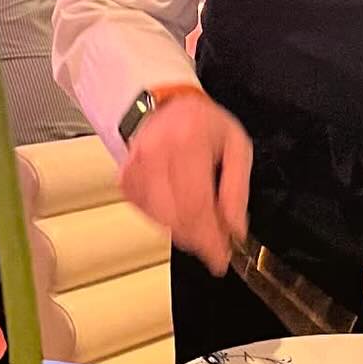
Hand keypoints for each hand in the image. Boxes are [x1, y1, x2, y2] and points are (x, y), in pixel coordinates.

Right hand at [119, 93, 252, 278]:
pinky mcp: (125, 179)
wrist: (166, 106)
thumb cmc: (203, 124)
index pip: (196, 204)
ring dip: (183, 232)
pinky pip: (147, 214)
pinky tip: (179, 206)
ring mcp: (136, 167)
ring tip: (201, 223)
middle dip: (199, 240)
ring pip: (160, 220)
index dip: (209, 238)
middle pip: (176, 217)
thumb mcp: (236, 146)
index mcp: (188, 141)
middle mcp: (156, 153)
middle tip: (215, 246)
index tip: (221, 257)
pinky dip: (166, 220)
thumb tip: (234, 228)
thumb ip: (237, 190)